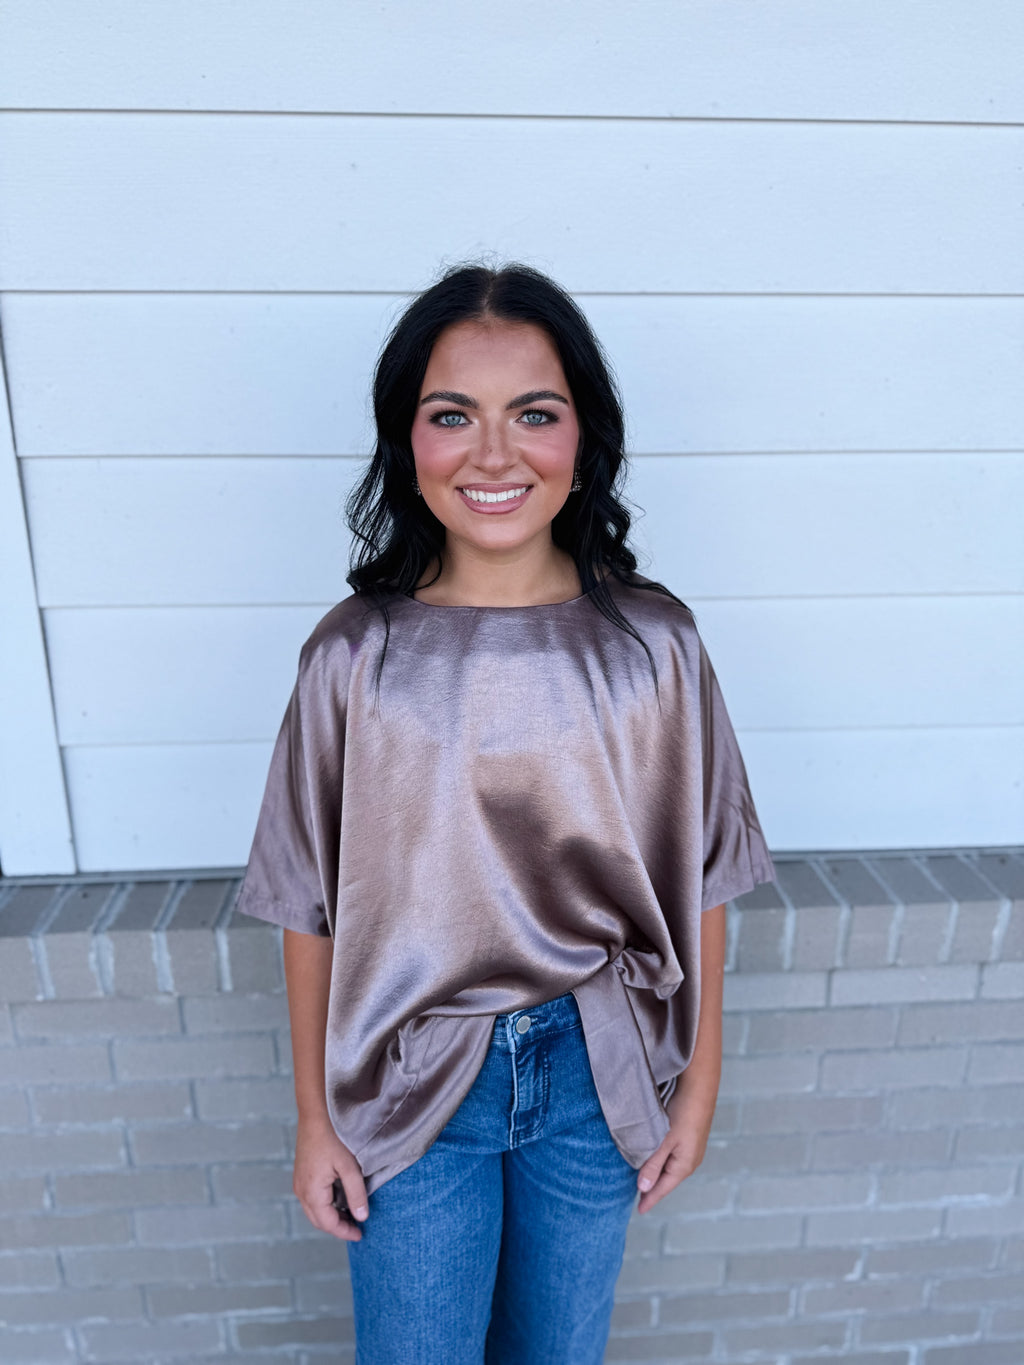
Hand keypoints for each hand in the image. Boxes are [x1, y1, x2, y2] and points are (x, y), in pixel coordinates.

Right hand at [293, 1116, 368, 1241]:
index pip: (328, 1223)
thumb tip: (362, 1217)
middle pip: (318, 1220)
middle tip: (357, 1228)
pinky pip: (312, 1198)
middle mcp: (301, 1190)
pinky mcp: (301, 1174)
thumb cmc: (334, 1136)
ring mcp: (299, 1182)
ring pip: (314, 1210)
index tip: (360, 1235)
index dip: (344, 1232)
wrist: (316, 1113)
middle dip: (337, 1226)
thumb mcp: (350, 1166)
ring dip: (331, 1216)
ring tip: (351, 1215)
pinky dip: (325, 1205)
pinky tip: (340, 1199)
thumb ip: (356, 1193)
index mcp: (312, 1192)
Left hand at [635, 1079, 716, 1214]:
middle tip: (638, 1198)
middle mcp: (690, 1160)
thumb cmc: (682, 1113)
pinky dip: (663, 1162)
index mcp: (684, 1165)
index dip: (650, 1199)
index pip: (663, 1188)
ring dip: (657, 1174)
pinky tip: (655, 1158)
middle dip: (653, 1188)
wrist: (700, 1087)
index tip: (639, 1211)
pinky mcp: (690, 1138)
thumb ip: (653, 1164)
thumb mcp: (664, 1140)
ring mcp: (691, 1149)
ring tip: (643, 1180)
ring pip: (670, 1168)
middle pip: (667, 1180)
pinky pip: (674, 1157)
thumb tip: (643, 1188)